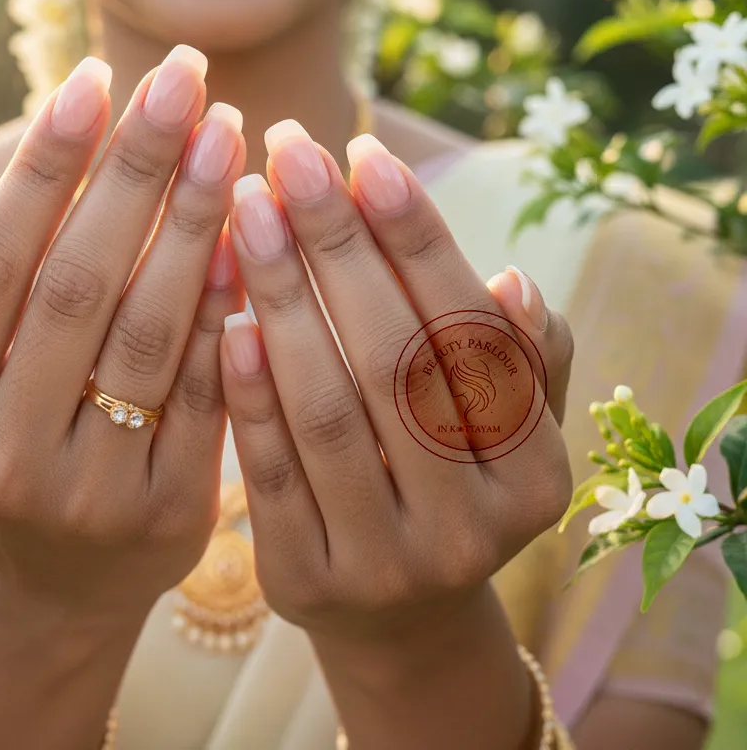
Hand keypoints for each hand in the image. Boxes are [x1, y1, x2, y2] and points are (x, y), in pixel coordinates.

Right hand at [0, 46, 246, 631]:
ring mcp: (91, 494)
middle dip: (135, 168)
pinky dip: (229, 303)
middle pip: (77, 285)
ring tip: (228, 131)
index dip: (44, 167)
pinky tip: (253, 229)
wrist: (57, 584)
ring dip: (193, 220)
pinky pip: (209, 388)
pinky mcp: (169, 514)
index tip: (94, 79)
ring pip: (149, 331)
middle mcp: (4, 457)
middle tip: (184, 76)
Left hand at [219, 123, 573, 648]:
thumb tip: (508, 280)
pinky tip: (224, 312)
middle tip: (288, 149)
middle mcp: (471, 527)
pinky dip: (249, 389)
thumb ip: (521, 357)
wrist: (397, 609)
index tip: (363, 149)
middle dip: (337, 242)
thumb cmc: (448, 477)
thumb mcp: (508, 427)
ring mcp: (386, 562)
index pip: (472, 332)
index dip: (416, 235)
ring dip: (282, 296)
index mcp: (535, 474)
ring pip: (328, 408)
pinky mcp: (306, 581)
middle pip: (394, 358)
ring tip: (245, 206)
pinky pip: (270, 472)